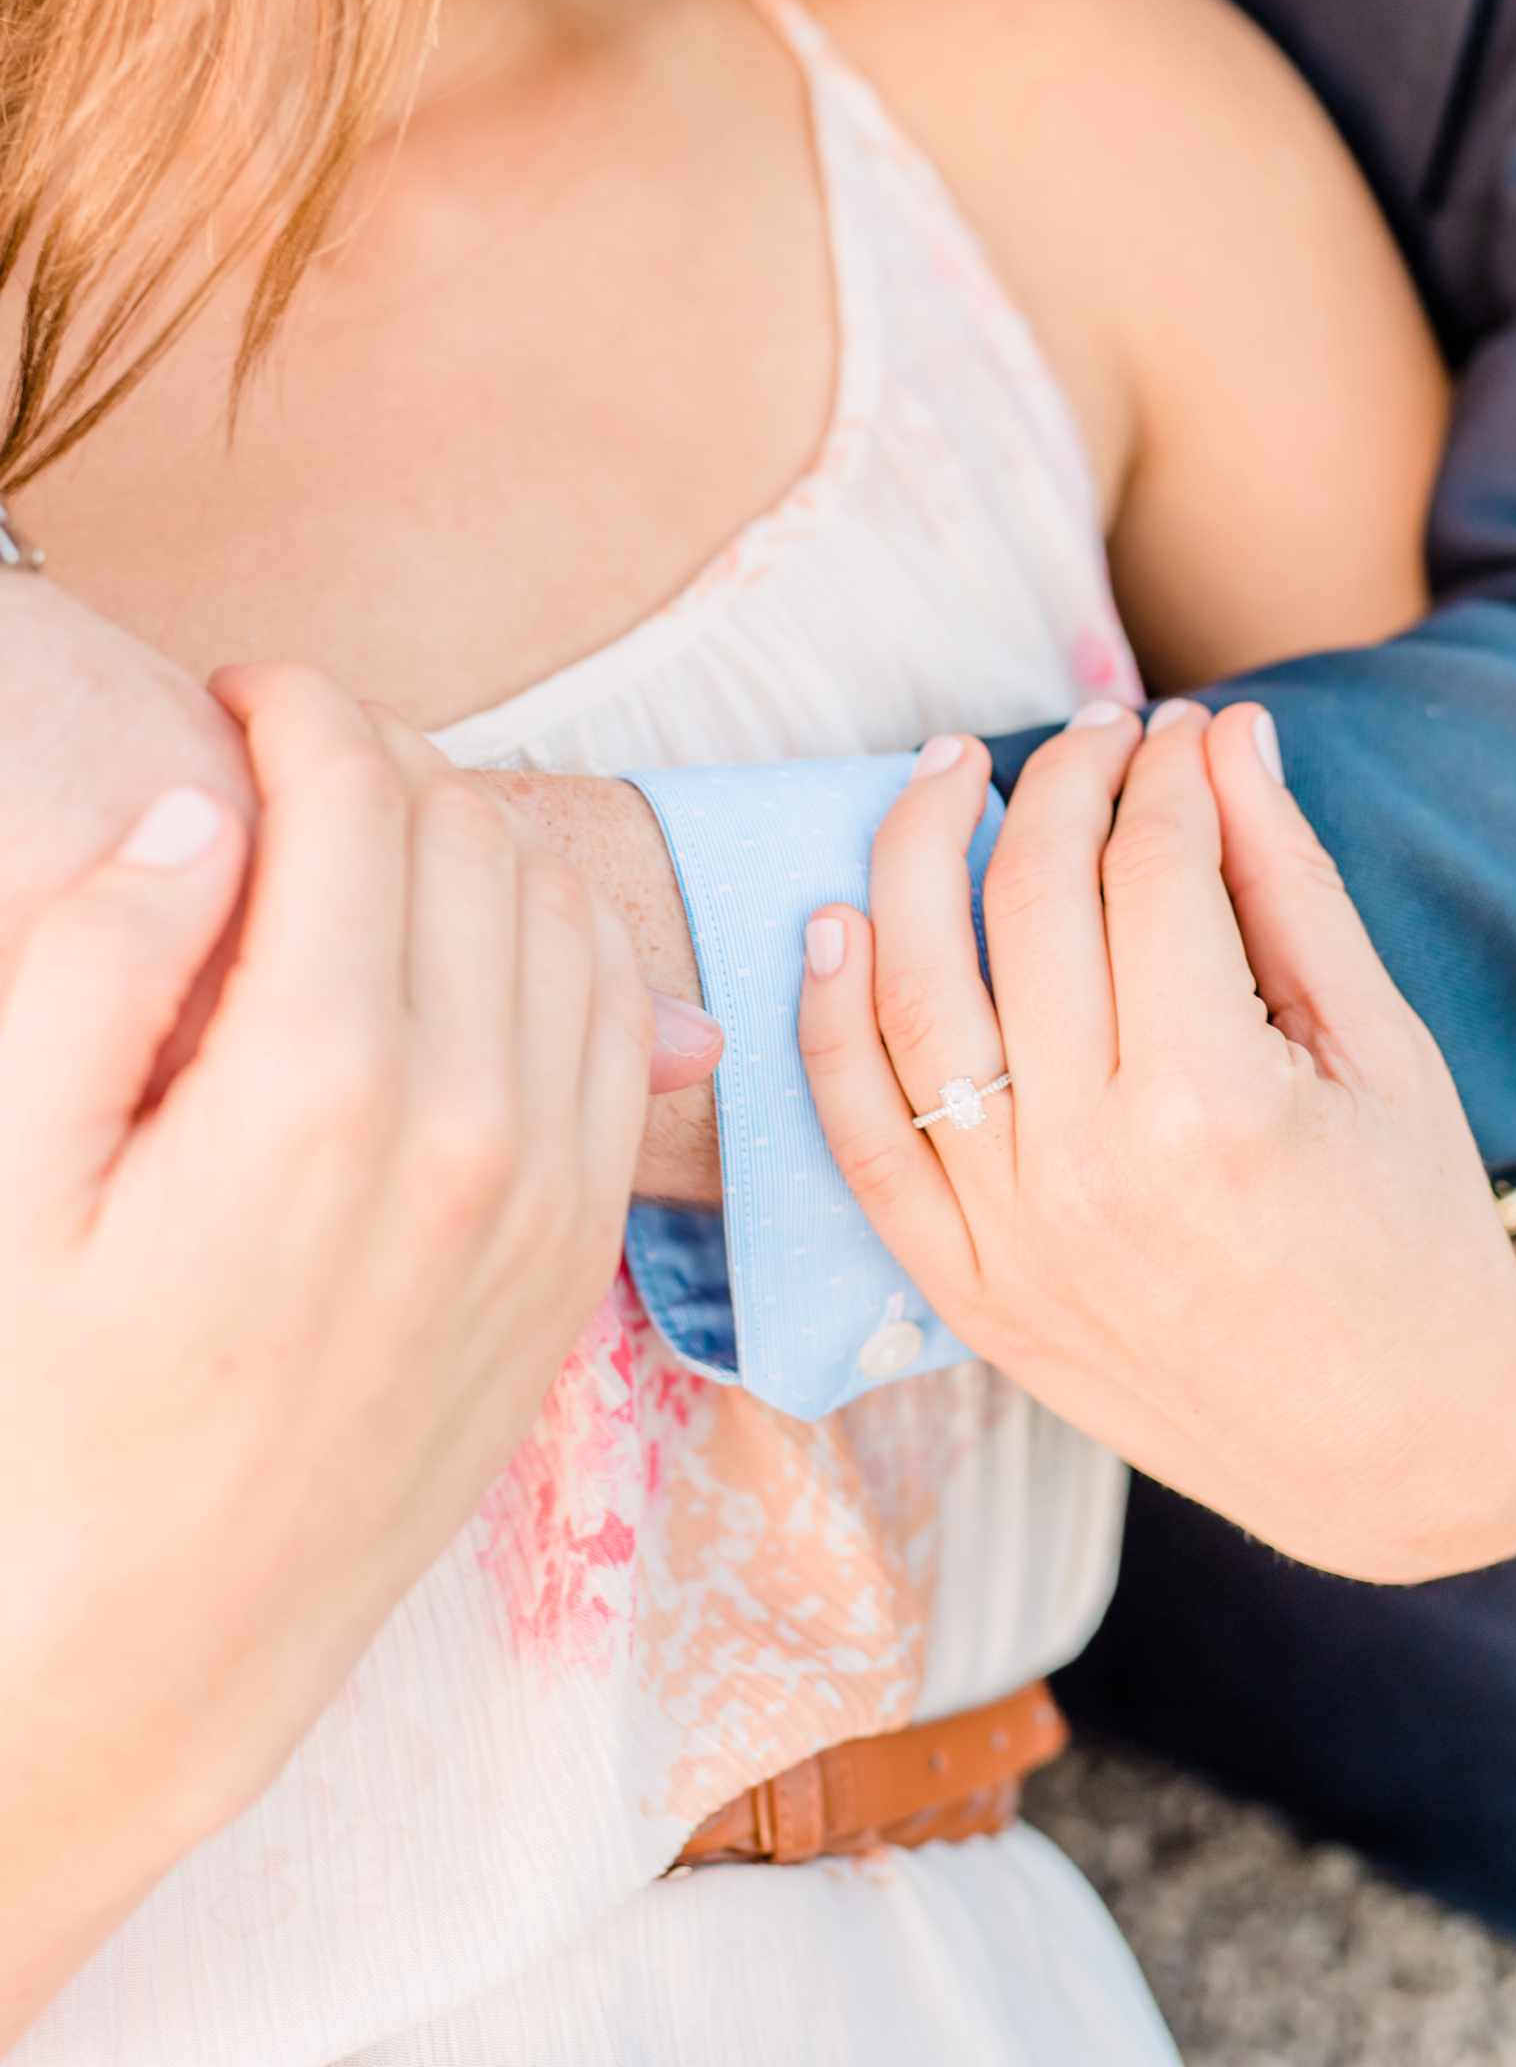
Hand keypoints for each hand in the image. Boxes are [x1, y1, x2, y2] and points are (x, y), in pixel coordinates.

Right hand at [0, 670, 653, 2038]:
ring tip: (376, 846)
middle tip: (300, 762)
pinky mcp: (576, 1257)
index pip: (361, 809)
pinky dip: (569, 953)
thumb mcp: (7, 1187)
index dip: (305, 714)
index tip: (250, 695)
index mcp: (322, 1087)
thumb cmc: (37, 1421)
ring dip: (488, 851)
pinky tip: (484, 945)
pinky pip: (621, 1040)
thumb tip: (194, 814)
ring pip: (570, 928)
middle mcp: (475, 1129)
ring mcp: (548, 1196)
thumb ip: (95, 976)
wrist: (151, 1652)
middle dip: (393, 766)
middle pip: (477, 847)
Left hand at [797, 703, 1515, 1584]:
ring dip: (917, 856)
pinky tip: (839, 918)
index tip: (1191, 728)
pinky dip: (827, 1022)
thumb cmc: (1417, 1237)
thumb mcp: (1385, 1051)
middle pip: (1030, 908)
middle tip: (1098, 730)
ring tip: (952, 771)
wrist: (1397, 1449)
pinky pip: (861, 1137)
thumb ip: (1292, 886)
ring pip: (913, 999)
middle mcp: (1089, 1171)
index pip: (1154, 872)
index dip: (1172, 773)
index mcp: (1215, 1106)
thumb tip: (1229, 737)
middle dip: (1062, 783)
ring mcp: (1011, 1240)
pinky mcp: (968, 1294)